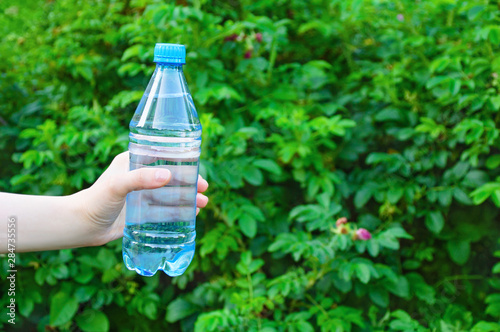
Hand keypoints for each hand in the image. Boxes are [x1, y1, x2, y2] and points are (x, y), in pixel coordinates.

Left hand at [74, 152, 208, 245]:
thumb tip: (169, 175)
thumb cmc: (95, 200)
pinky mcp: (142, 213)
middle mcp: (140, 177)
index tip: (196, 168)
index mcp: (134, 162)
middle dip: (189, 183)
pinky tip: (191, 215)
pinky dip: (179, 212)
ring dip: (187, 198)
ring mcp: (142, 196)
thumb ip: (141, 179)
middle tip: (204, 190)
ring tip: (203, 204)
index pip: (162, 157)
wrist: (81, 226)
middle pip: (171, 177)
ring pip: (170, 195)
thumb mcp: (117, 185)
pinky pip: (164, 211)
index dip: (182, 162)